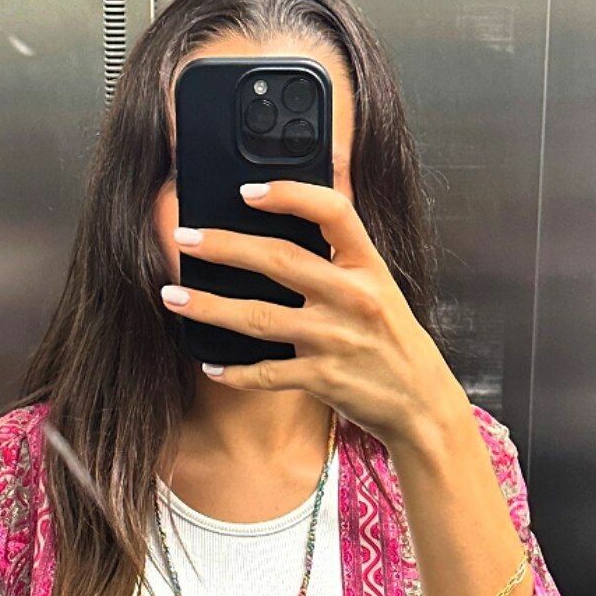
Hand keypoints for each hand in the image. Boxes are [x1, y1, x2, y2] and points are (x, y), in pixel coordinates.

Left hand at [161, 179, 465, 447]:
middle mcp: (353, 298)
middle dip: (224, 246)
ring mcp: (336, 339)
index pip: (332, 212)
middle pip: (279, 260)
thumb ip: (341, 264)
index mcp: (369, 267)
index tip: (248, 190)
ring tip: (173, 296)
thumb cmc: (395, 345)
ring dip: (209, 307)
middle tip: (185, 239)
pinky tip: (211, 365)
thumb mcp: (381, 291)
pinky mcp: (324, 378)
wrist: (422, 405)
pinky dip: (234, 371)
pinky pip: (266, 374)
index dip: (289, 194)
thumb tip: (282, 239)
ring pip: (259, 317)